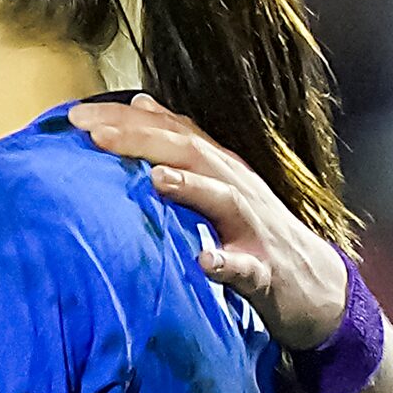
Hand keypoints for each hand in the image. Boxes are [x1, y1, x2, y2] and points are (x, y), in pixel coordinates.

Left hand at [70, 95, 350, 349]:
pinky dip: (226, 262)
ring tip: (154, 177)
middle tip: (93, 133)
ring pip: (224, 198)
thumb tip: (138, 104)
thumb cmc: (254, 235)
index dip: (125, 120)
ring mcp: (254, 228)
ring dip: (190, 186)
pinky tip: (205, 262)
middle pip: (191, 152)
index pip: (171, 131)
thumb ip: (179, 148)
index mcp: (219, 168)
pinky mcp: (266, 270)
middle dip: (142, 139)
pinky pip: (247, 267)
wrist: (317, 288)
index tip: (75, 116)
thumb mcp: (215, 185)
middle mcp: (236, 187)